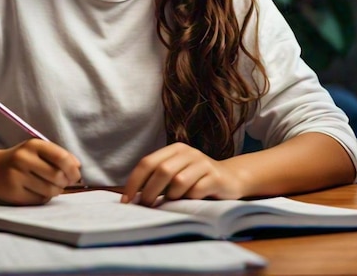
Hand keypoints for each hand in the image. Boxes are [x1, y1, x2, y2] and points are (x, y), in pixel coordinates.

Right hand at [0, 139, 81, 204]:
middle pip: (57, 176)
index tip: (77, 176)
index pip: (61, 157)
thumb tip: (78, 167)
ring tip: (52, 187)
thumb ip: (58, 155)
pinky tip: (39, 191)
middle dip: (65, 182)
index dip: (73, 169)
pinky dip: (44, 198)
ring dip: (56, 191)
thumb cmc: (21, 159)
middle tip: (64, 183)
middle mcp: (24, 158)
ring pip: (49, 190)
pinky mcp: (13, 193)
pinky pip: (39, 200)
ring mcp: (17, 176)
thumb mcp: (37, 150)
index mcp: (33, 145)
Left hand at [121, 142, 243, 205]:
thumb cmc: (196, 179)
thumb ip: (158, 179)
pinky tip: (191, 200)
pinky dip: (189, 199)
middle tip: (147, 206)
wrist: (230, 178)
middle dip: (150, 191)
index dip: (134, 181)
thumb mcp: (176, 173)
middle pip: (162, 170)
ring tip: (173, 201)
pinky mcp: (215, 177)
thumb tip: (132, 197)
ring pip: (178, 181)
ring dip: (172, 196)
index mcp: (174, 149)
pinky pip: (196, 191)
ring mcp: (203, 163)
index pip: (147, 162)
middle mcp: (188, 153)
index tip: (126, 200)